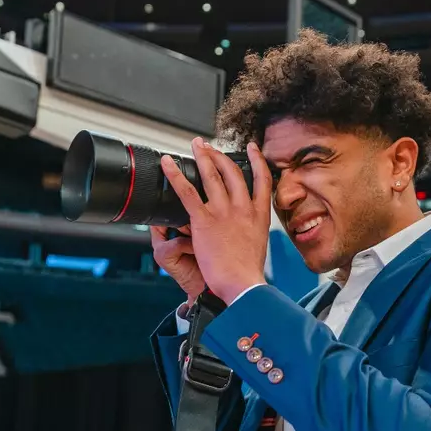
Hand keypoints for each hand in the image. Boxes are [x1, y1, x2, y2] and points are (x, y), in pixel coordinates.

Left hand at [161, 139, 273, 305]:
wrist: (242, 284)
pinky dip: (176, 175)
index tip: (251, 148)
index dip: (257, 160)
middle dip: (220, 155)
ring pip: (212, 175)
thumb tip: (248, 226)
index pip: (262, 180)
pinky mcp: (204, 220)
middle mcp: (243, 208)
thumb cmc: (248, 272)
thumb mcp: (259, 244)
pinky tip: (168, 164)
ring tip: (196, 146)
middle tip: (209, 147)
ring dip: (203, 156)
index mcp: (259, 215)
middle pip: (232, 172)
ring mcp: (224, 212)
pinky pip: (187, 192)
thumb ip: (253, 229)